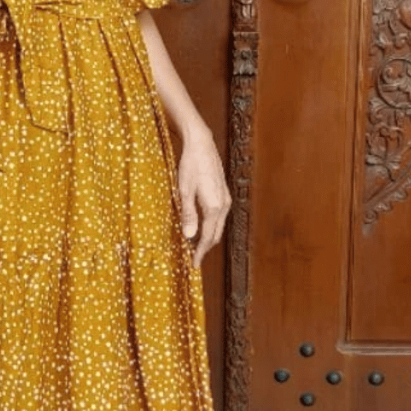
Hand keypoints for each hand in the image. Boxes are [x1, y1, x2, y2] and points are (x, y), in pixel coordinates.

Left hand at [177, 129, 231, 267]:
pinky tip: (202, 228)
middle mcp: (224, 205)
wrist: (201, 145)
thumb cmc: (190, 166)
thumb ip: (188, 215)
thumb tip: (189, 236)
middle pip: (216, 235)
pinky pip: (219, 217)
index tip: (194, 265)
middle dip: (205, 248)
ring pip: (218, 226)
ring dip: (208, 238)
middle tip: (194, 260)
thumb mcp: (184, 191)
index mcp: (214, 207)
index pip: (208, 237)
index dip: (200, 252)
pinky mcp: (224, 194)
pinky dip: (211, 227)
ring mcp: (226, 199)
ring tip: (196, 247)